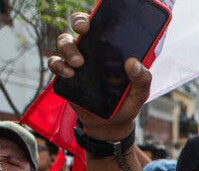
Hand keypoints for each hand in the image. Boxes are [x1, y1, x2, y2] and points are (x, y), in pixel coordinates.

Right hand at [47, 13, 150, 140]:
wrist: (110, 124)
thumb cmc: (126, 102)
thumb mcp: (139, 92)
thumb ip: (142, 79)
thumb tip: (134, 63)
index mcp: (112, 50)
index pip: (103, 26)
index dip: (97, 17)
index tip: (98, 19)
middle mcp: (92, 50)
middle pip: (79, 26)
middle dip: (79, 22)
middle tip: (84, 31)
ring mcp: (77, 61)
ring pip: (65, 42)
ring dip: (69, 48)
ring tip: (79, 63)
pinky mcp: (66, 75)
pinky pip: (55, 63)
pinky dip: (58, 65)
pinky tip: (69, 73)